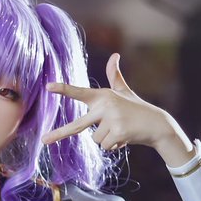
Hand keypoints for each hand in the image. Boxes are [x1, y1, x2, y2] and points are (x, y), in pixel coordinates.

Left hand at [42, 53, 193, 161]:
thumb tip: (114, 55)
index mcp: (102, 96)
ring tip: (121, 130)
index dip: (63, 89)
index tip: (47, 86)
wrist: (157, 124)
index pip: (79, 92)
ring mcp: (111, 118)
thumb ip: (114, 76)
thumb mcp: (124, 92)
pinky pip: (106, 146)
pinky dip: (115, 146)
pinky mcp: (118, 131)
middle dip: (59, 133)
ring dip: (107, 140)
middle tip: (43, 140)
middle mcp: (105, 105)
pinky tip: (126, 137)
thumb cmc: (137, 108)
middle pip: (77, 125)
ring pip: (96, 140)